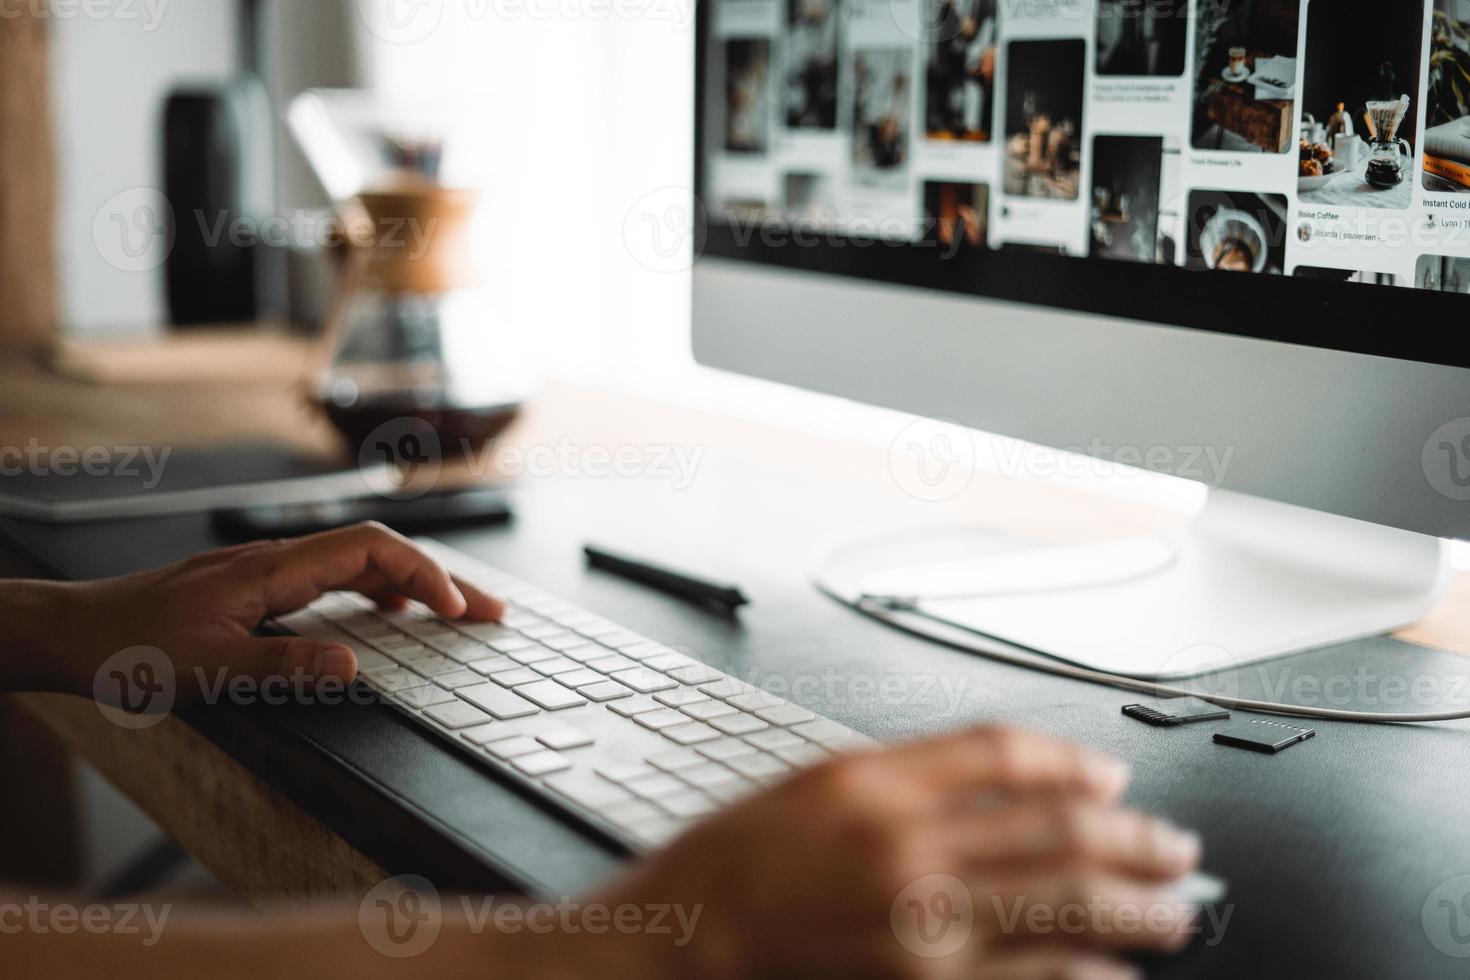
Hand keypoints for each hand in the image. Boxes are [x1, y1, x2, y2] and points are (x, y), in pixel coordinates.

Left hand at [8, 523, 502, 699]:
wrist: (70, 633)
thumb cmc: (126, 649)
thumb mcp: (207, 671)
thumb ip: (284, 667)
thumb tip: (356, 668)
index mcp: (271, 570)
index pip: (370, 550)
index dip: (424, 574)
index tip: (458, 610)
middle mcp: (274, 561)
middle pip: (376, 550)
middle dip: (438, 577)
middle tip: (488, 611)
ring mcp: (264, 570)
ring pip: (356, 561)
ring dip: (409, 582)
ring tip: (452, 612)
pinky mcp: (254, 586)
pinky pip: (331, 576)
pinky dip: (373, 590)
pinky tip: (382, 612)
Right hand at [584, 726, 1199, 979]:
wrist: (681, 948)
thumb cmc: (735, 866)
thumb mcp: (817, 783)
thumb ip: (916, 770)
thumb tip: (1016, 770)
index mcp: (875, 787)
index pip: (1007, 755)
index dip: (1074, 760)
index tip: (1110, 774)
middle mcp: (907, 853)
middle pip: (1059, 831)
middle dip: (1137, 839)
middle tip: (1178, 847)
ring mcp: (921, 931)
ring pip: (1065, 906)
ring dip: (1137, 908)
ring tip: (1173, 910)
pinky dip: (1088, 976)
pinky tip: (1117, 975)